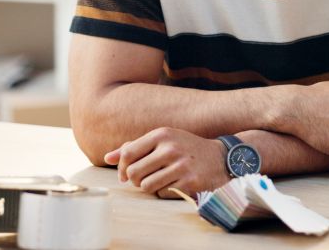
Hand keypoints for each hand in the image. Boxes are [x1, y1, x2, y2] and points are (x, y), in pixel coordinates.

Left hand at [103, 127, 227, 198]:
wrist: (221, 158)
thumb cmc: (185, 149)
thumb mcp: (163, 141)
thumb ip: (135, 148)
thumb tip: (107, 158)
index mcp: (162, 134)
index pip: (128, 153)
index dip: (122, 167)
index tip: (126, 174)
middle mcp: (170, 148)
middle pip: (134, 172)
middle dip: (135, 180)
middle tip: (143, 179)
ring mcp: (181, 165)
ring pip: (146, 185)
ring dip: (149, 187)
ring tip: (158, 181)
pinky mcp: (189, 181)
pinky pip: (162, 193)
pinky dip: (164, 191)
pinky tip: (174, 183)